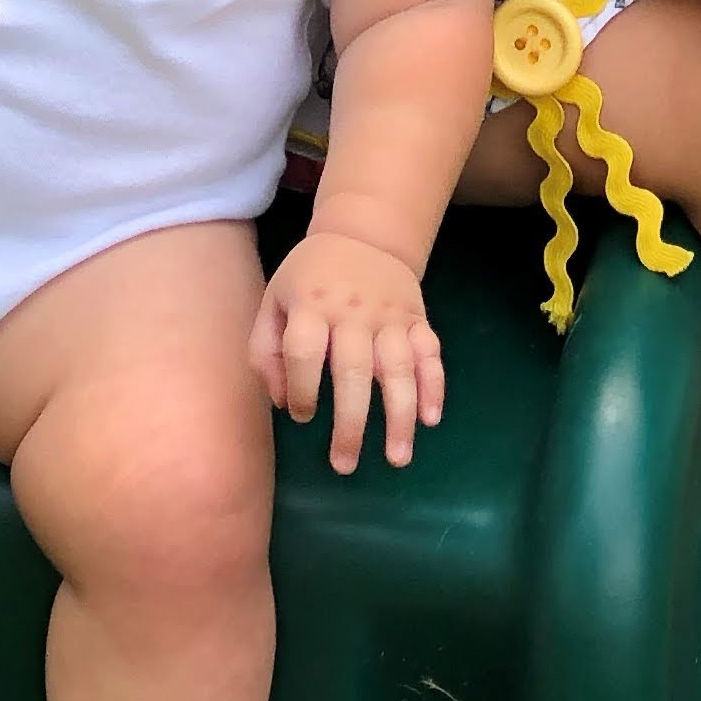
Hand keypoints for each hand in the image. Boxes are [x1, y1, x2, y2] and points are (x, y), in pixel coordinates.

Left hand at [249, 227, 444, 472]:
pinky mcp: (417, 319)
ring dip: (400, 415)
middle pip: (353, 371)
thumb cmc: (310, 278)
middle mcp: (353, 311)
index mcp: (311, 304)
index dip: (301, 390)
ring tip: (397, 459)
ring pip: (399, 368)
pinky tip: (431, 419)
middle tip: (344, 465)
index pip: (305, 352)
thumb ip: (265, 351)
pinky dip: (434, 386)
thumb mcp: (275, 301)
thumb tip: (282, 404)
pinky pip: (431, 353)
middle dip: (350, 423)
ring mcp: (390, 315)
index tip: (303, 417)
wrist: (364, 235)